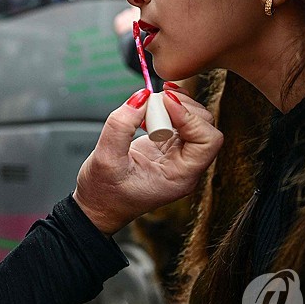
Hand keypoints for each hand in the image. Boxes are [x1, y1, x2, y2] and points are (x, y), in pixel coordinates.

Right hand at [72, 88, 222, 235]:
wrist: (96, 206)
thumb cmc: (103, 194)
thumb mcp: (105, 159)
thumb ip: (121, 125)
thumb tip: (142, 96)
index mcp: (180, 177)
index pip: (208, 141)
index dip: (190, 117)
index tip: (165, 103)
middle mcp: (184, 166)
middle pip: (205, 127)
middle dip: (182, 107)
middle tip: (154, 102)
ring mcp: (177, 155)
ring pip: (194, 120)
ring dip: (175, 105)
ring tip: (149, 104)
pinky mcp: (166, 146)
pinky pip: (178, 120)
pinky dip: (167, 107)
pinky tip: (151, 105)